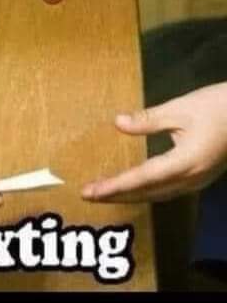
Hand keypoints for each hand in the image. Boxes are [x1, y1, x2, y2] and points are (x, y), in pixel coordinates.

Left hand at [82, 83, 226, 202]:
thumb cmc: (218, 107)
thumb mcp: (180, 108)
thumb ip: (148, 120)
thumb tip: (118, 123)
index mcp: (184, 162)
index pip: (141, 179)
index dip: (114, 186)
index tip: (91, 192)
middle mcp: (190, 178)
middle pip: (146, 192)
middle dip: (116, 195)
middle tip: (88, 195)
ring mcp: (197, 180)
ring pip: (157, 194)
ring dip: (130, 195)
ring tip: (104, 193)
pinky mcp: (200, 176)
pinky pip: (167, 190)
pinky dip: (145, 190)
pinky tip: (133, 187)